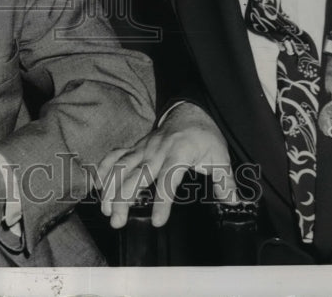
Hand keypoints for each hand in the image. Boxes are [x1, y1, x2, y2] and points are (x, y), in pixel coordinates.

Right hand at [96, 102, 234, 228]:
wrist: (189, 109)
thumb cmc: (204, 135)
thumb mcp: (219, 156)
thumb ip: (225, 181)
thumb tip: (234, 203)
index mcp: (179, 154)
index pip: (168, 180)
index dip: (162, 201)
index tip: (157, 221)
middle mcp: (157, 152)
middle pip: (137, 176)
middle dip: (124, 199)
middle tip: (117, 221)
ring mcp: (143, 149)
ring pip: (122, 168)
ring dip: (110, 188)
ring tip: (104, 209)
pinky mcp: (136, 147)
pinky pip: (116, 156)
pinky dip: (104, 168)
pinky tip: (97, 185)